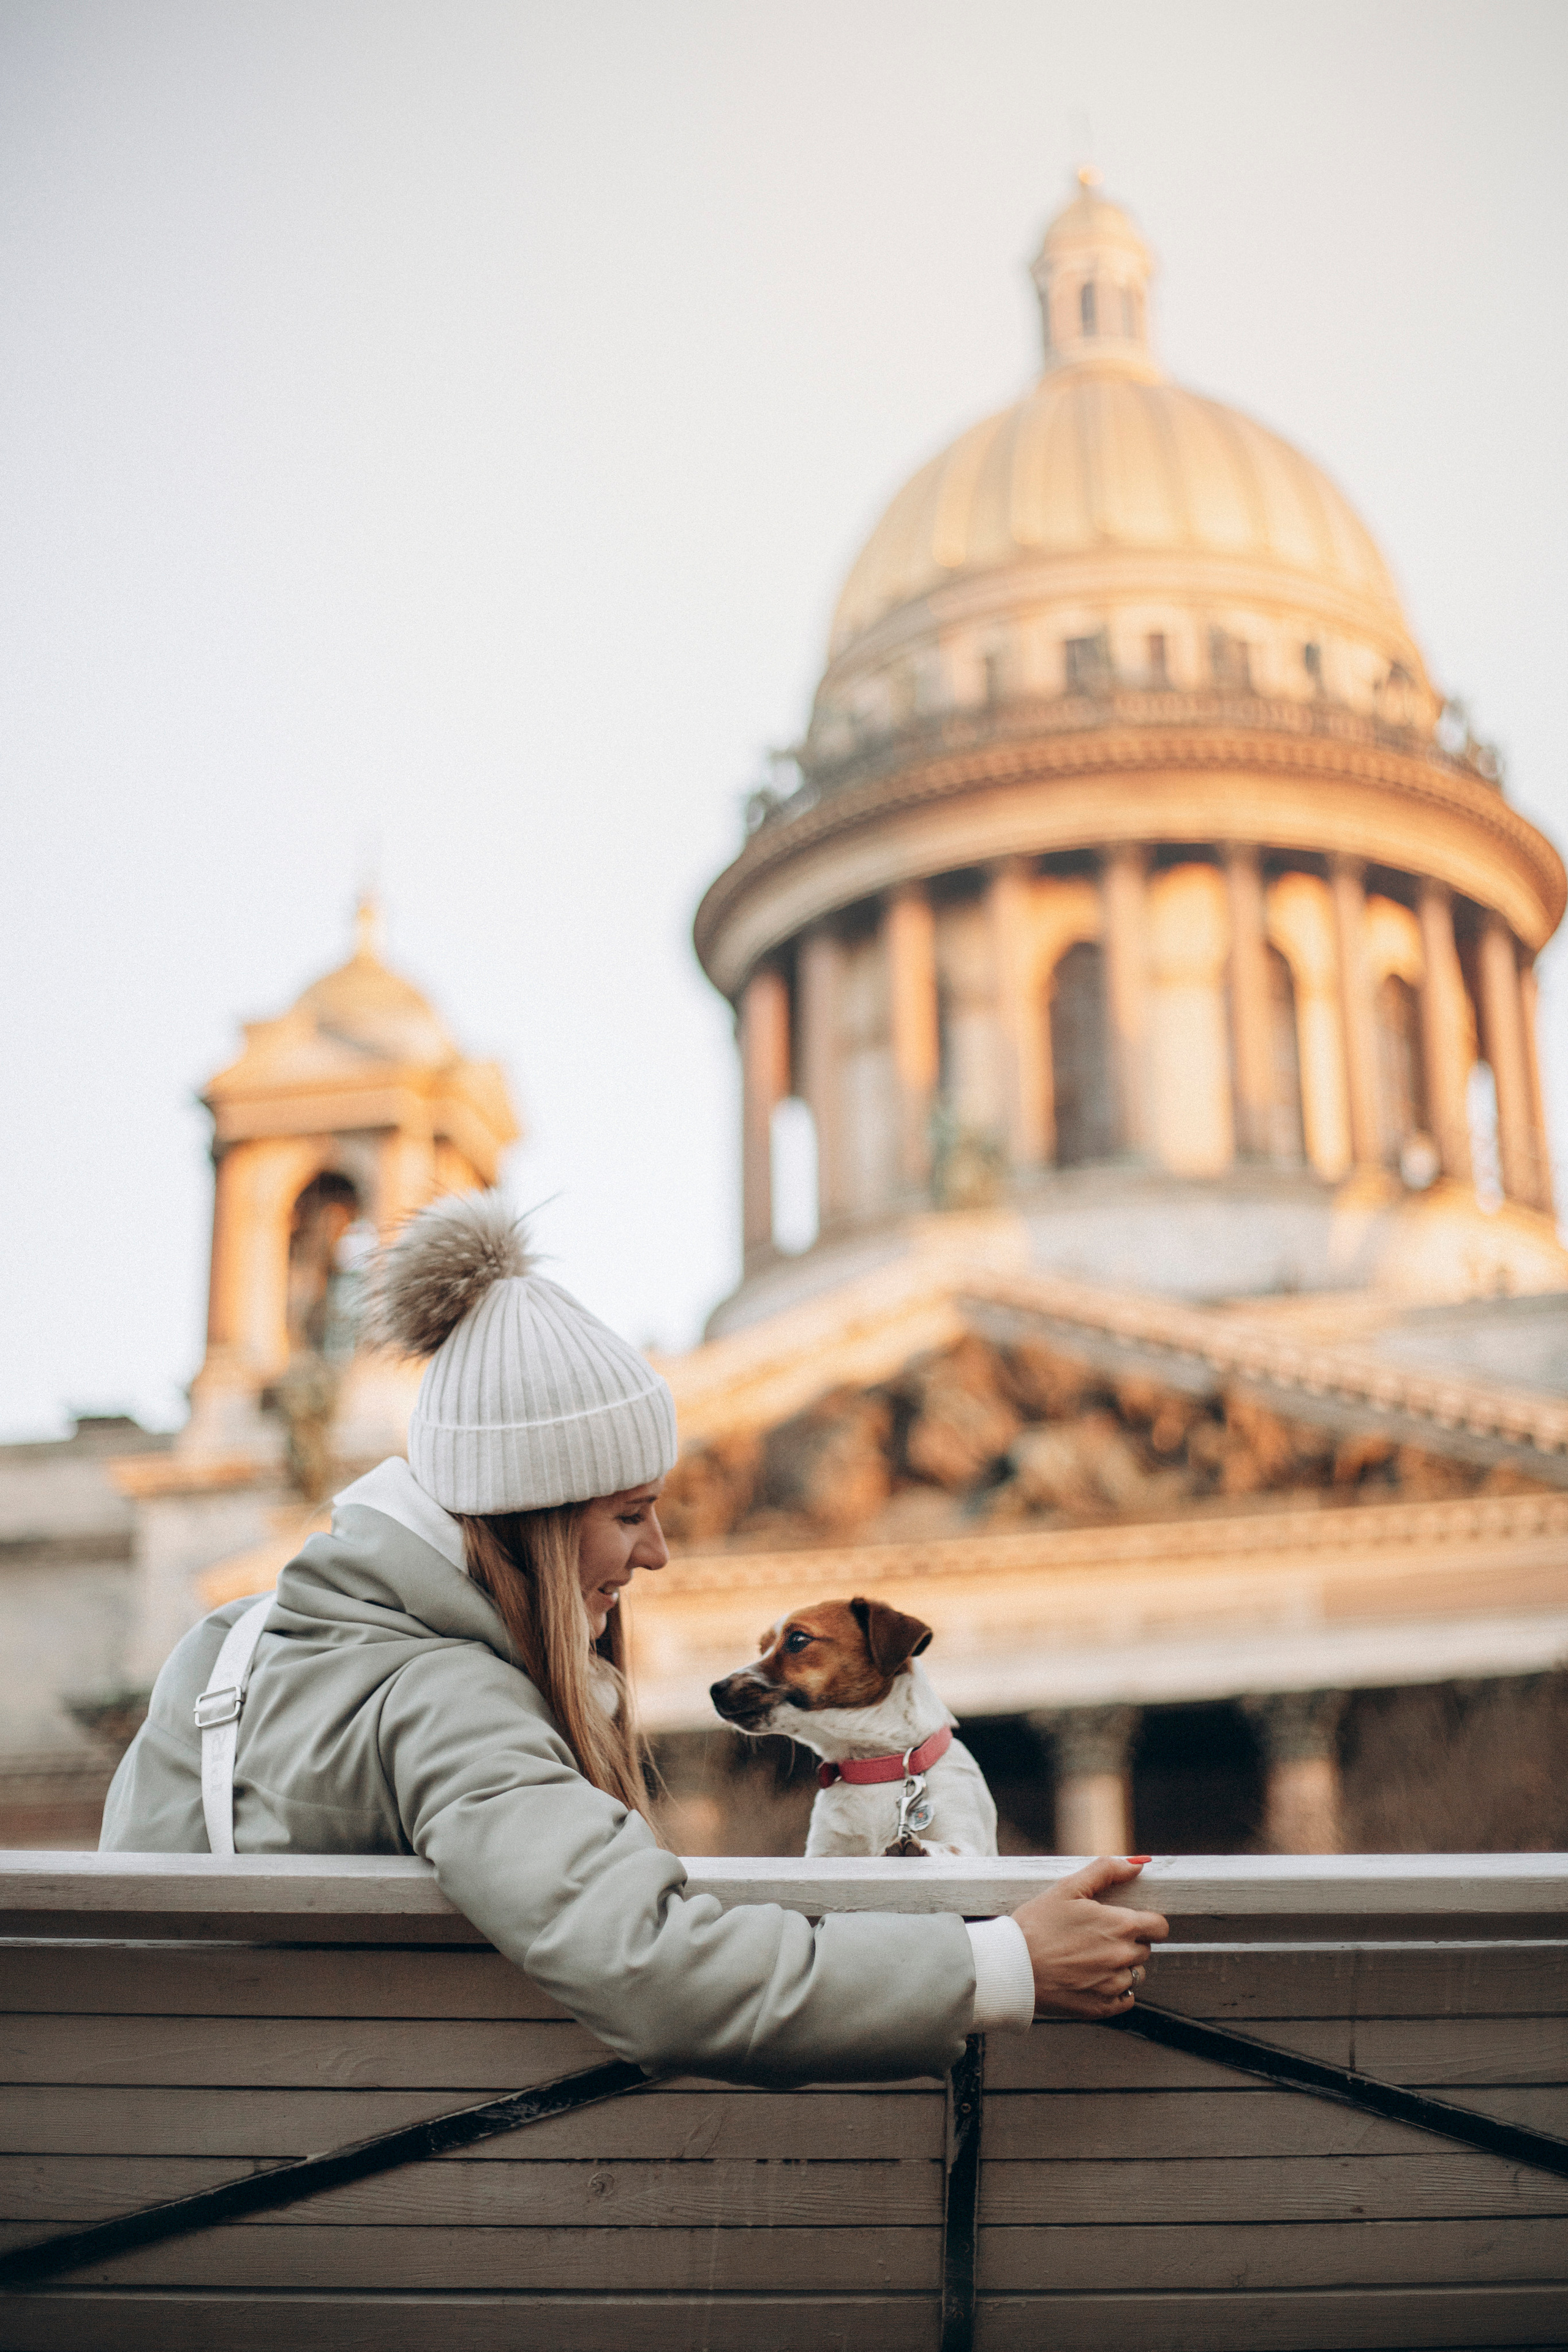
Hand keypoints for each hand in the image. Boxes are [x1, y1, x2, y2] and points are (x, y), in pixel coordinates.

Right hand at [1010, 1855, 1167, 2019]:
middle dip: (1129, 1942)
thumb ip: (1105, 1871)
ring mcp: (1114, 1984)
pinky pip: (1125, 1999)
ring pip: (1135, 1974)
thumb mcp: (1067, 1888)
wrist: (1012, 1969)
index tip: (1131, 1922)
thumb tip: (1137, 1865)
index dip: (1148, 1922)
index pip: (1160, 1926)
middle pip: (1146, 1949)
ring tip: (1091, 1959)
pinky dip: (1115, 1990)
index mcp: (1120, 1925)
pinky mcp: (1102, 2007)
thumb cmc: (1036, 1926)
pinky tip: (1092, 1979)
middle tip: (1098, 1938)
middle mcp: (1123, 1956)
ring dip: (1121, 1967)